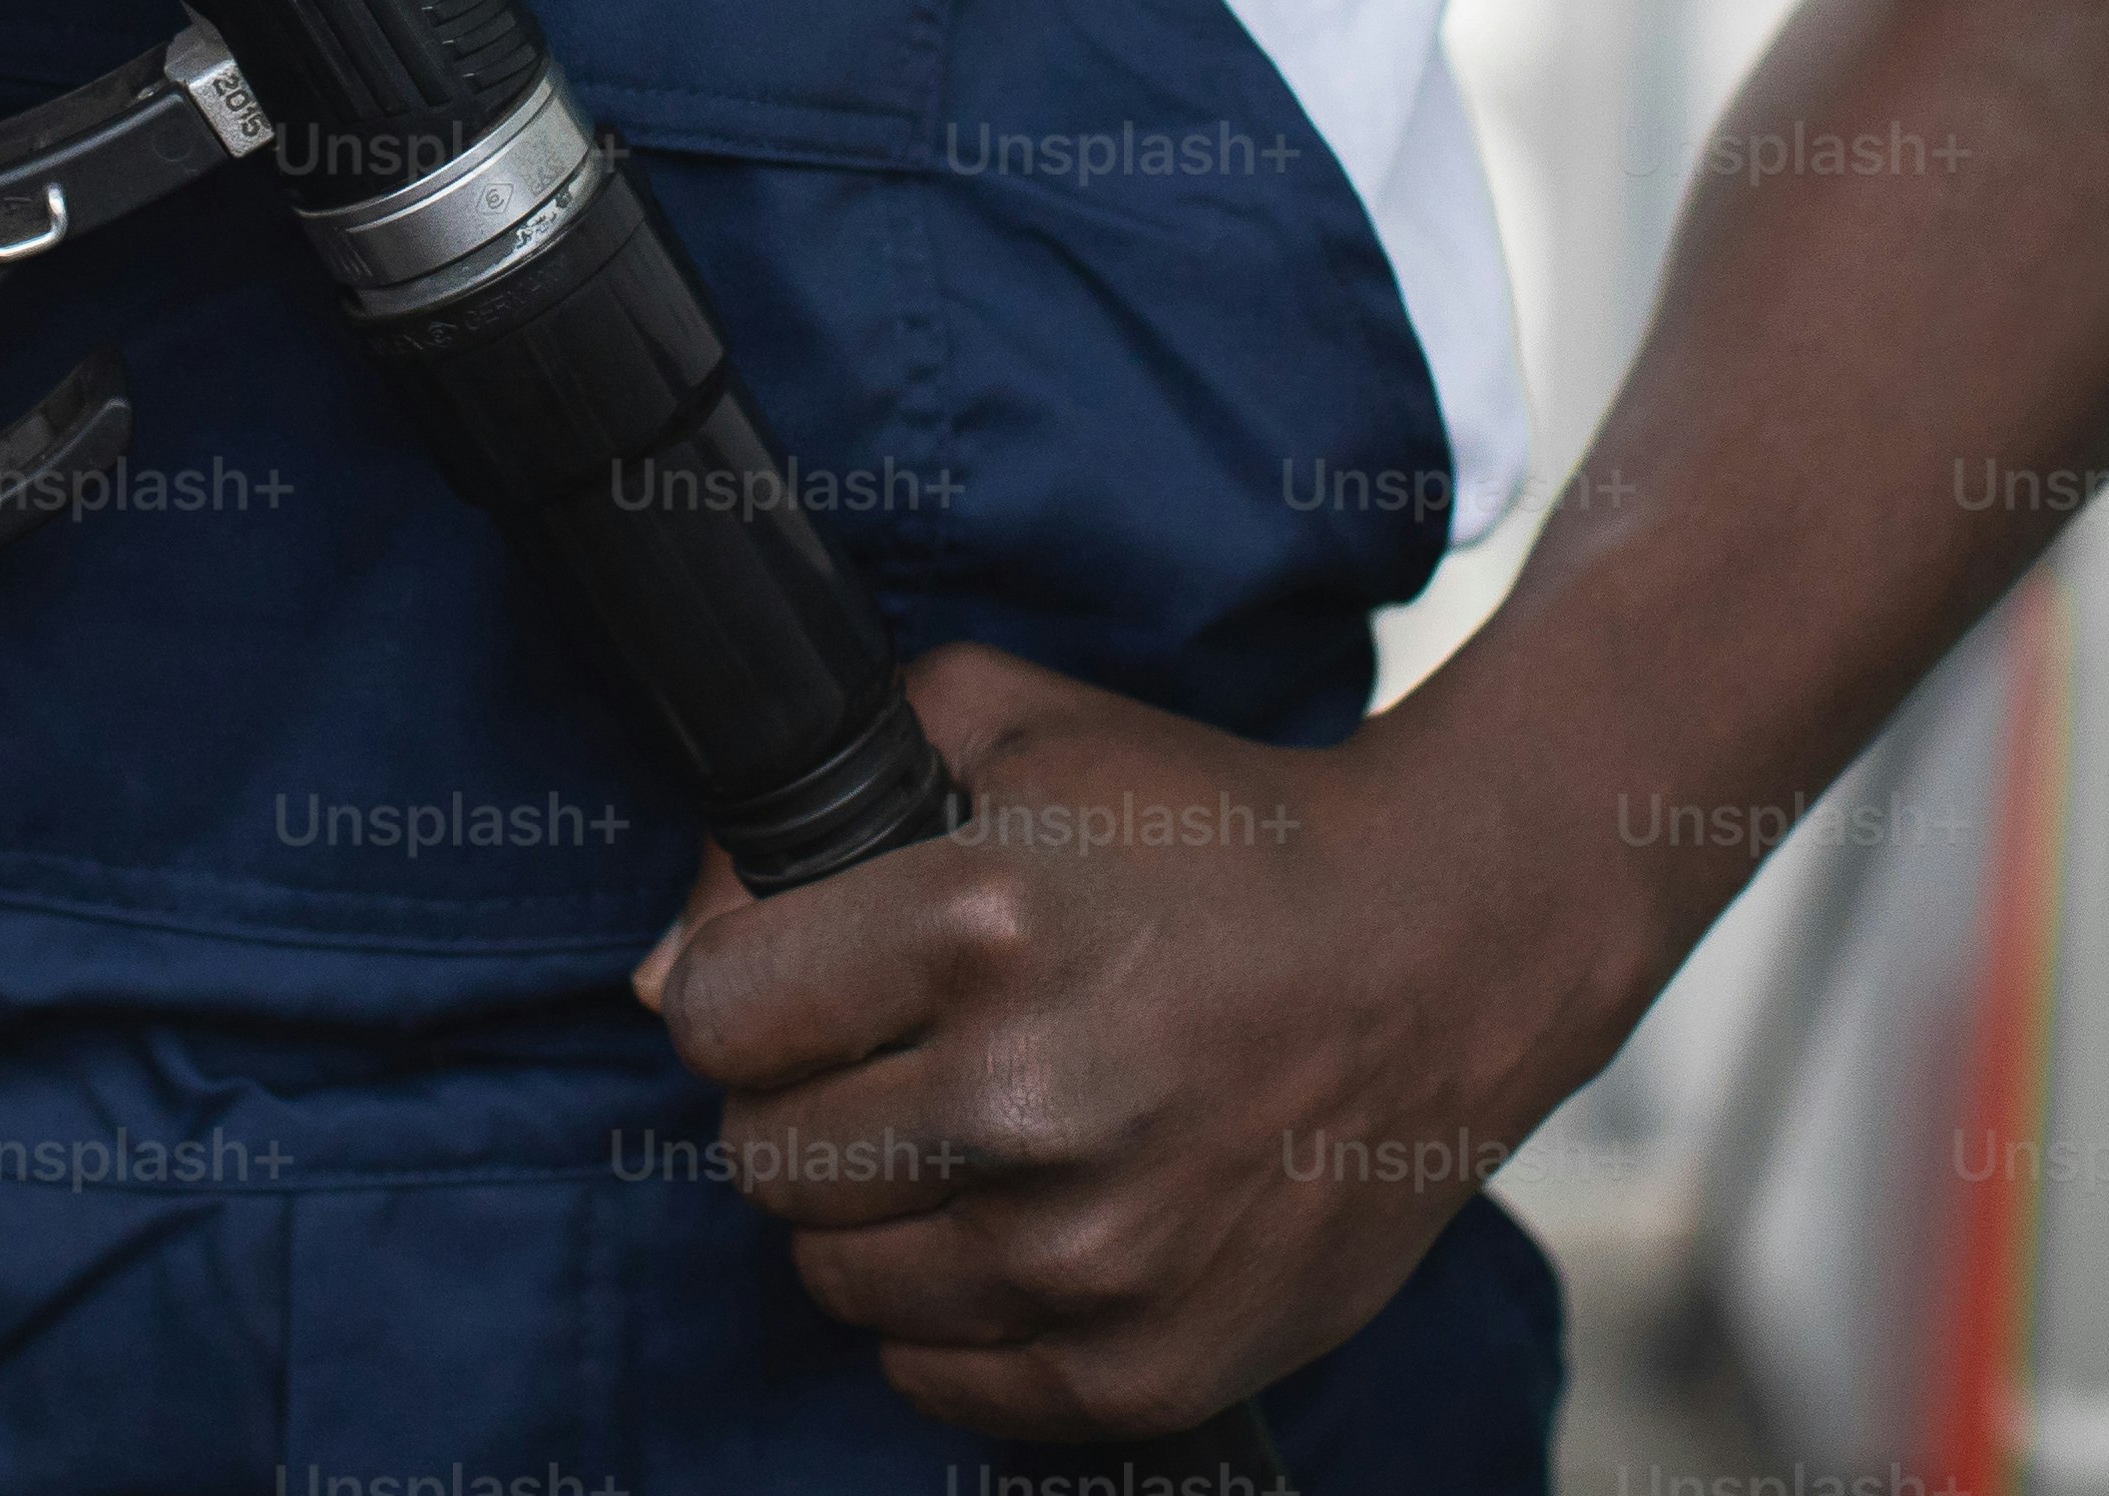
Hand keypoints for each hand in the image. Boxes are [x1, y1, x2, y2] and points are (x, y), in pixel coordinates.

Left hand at [635, 645, 1617, 1445]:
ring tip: (980, 1136)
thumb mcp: (1006, 725)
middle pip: (760, 1158)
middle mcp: (1027, 1098)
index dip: (750, 989)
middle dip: (809, 1099)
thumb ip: (801, 811)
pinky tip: (1034, 1222)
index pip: (715, 1015)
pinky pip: (934, 1383)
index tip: (814, 979)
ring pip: (835, 1278)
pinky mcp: (1142, 1367)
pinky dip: (957, 1318)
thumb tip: (666, 984)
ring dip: (879, 1212)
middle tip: (907, 1057)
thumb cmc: (1203, 828)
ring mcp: (1089, 1252)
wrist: (1441, 952)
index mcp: (981, 920)